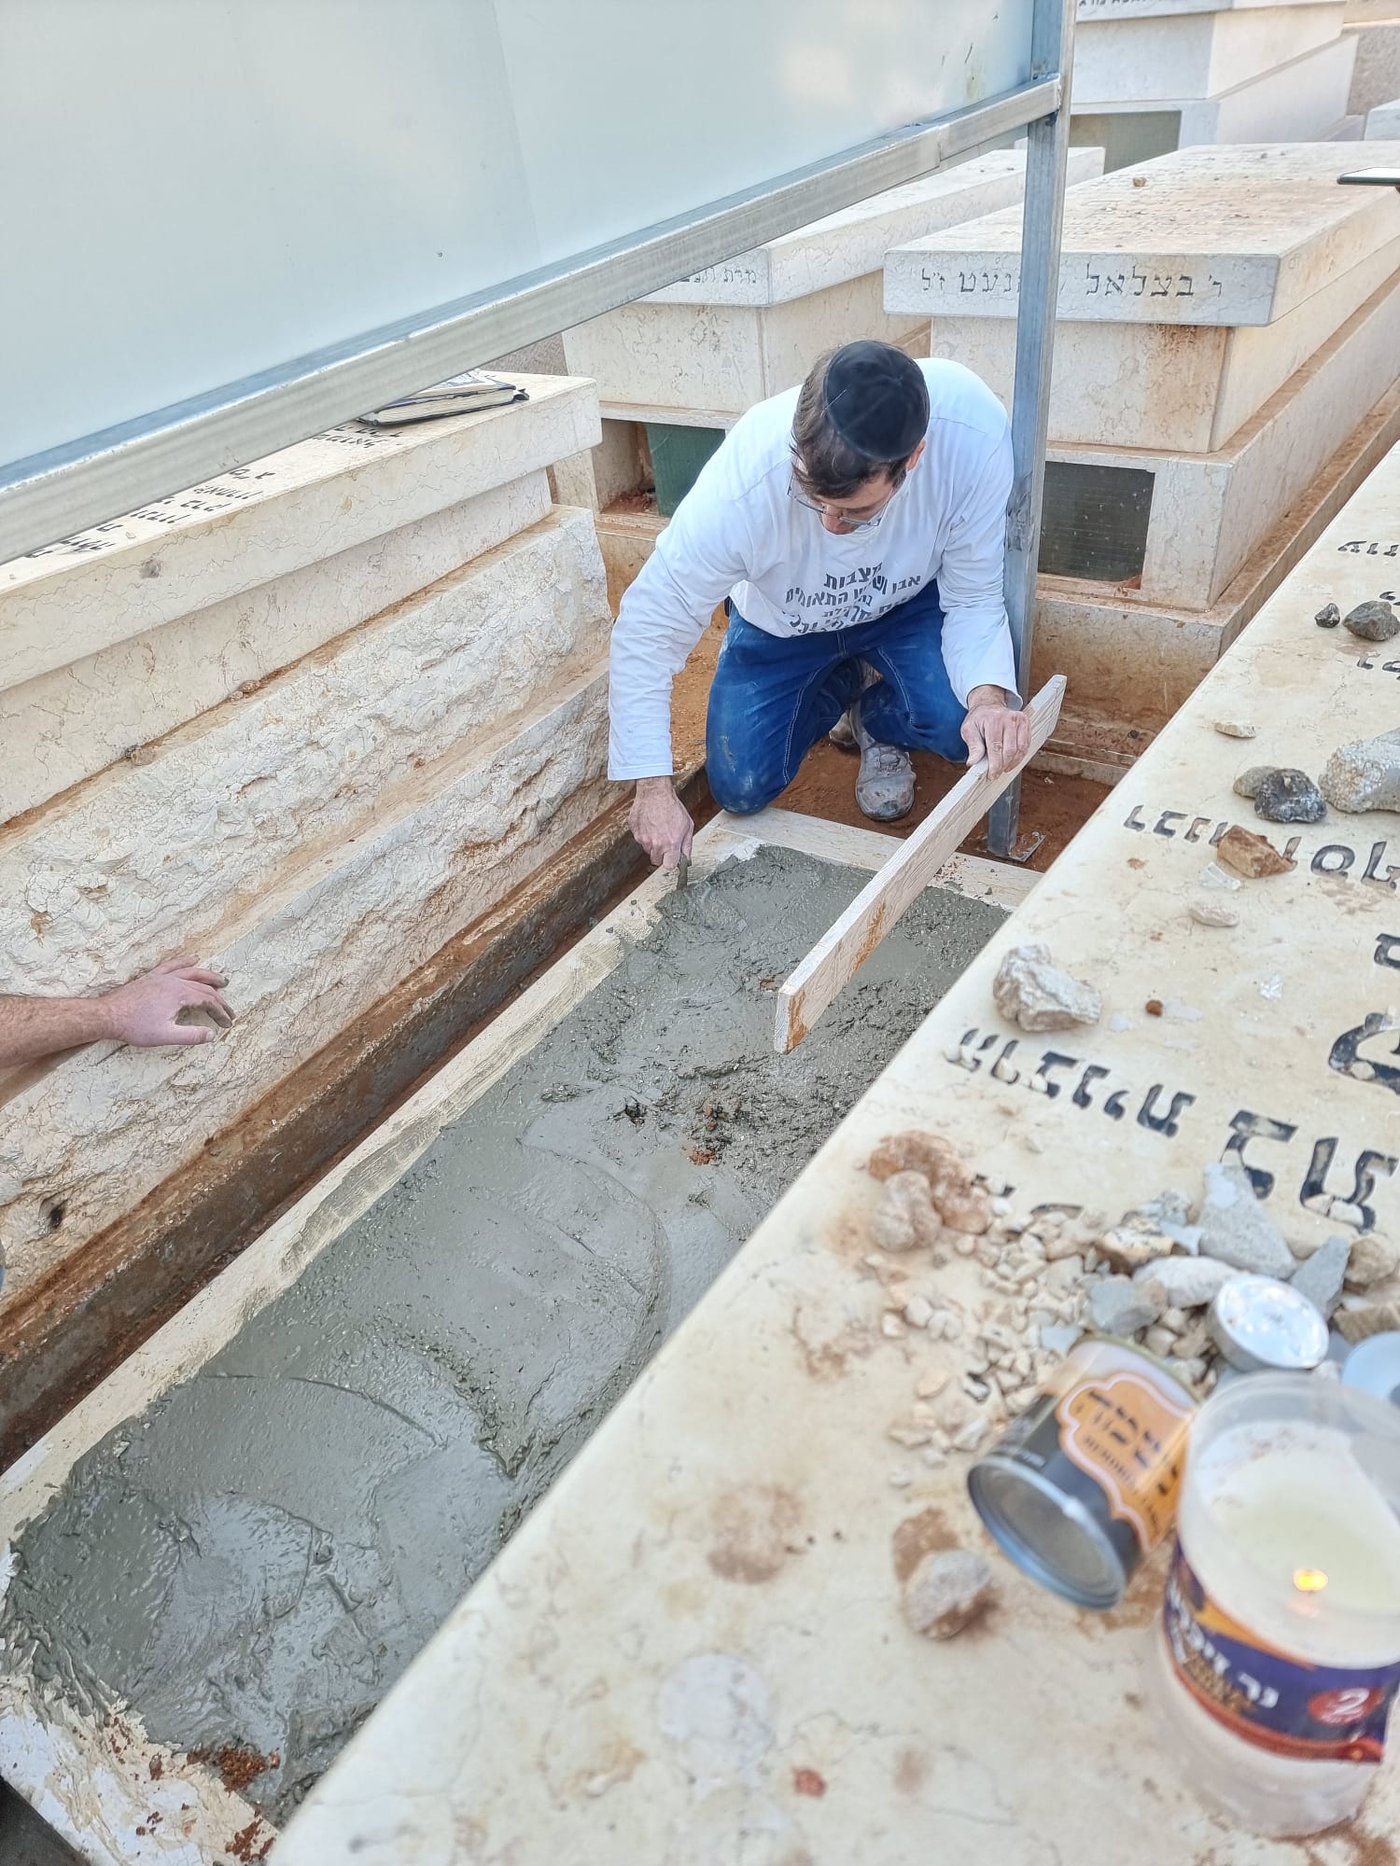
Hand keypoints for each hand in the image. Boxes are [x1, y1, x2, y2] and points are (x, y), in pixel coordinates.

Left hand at [100, 956, 233, 1047]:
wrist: (108, 1015)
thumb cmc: (134, 1026)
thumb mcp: (165, 1035)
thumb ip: (191, 1035)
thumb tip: (211, 1035)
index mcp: (179, 994)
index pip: (208, 1001)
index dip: (220, 1012)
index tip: (226, 1024)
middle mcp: (173, 982)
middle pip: (204, 987)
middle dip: (220, 1000)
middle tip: (229, 1011)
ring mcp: (162, 977)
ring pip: (192, 973)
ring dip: (209, 977)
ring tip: (222, 981)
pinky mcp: (152, 977)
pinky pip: (173, 965)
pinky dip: (185, 962)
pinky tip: (193, 959)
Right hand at [629, 777, 693, 868]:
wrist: (655, 792)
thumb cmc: (672, 806)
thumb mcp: (687, 825)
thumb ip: (687, 845)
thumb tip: (686, 858)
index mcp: (671, 844)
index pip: (669, 866)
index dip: (671, 862)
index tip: (672, 858)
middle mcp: (656, 844)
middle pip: (656, 861)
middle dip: (661, 855)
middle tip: (665, 842)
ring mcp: (643, 839)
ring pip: (647, 850)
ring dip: (652, 844)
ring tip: (658, 829)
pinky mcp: (635, 832)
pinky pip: (640, 839)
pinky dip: (644, 834)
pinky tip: (650, 824)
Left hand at [961, 687, 1030, 778]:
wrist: (988, 705)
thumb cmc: (978, 719)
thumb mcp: (969, 730)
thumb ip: (973, 746)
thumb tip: (973, 762)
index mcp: (993, 720)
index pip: (996, 748)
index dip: (995, 765)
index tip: (992, 775)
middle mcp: (1008, 718)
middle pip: (1010, 750)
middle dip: (1003, 766)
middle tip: (997, 774)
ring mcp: (1019, 720)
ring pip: (1020, 749)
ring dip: (1012, 763)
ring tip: (1004, 768)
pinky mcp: (1026, 723)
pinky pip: (1025, 745)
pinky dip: (1019, 756)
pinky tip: (1011, 761)